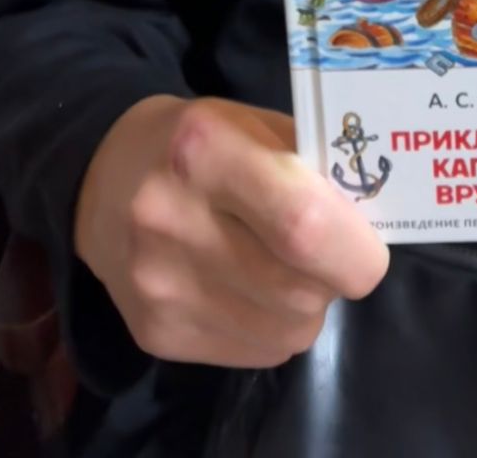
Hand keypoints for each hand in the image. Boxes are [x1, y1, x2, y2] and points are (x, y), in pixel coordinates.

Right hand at [74, 95, 387, 367]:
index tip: (371, 240)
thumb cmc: (202, 141)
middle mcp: (173, 221)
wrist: (103, 179)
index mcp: (206, 151)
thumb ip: (312, 165)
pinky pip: (257, 353)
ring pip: (287, 332)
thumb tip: (373, 218)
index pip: (303, 225)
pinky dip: (275, 326)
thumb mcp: (254, 124)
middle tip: (330, 249)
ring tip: (287, 264)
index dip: (354, 246)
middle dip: (337, 276)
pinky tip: (252, 287)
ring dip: (308, 304)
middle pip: (300, 290)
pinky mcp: (154, 333)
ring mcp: (159, 285)